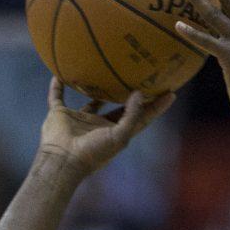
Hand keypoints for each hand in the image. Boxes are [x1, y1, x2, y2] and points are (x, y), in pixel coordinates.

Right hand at [39, 79, 174, 175]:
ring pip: (90, 99)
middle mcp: (99, 125)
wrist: (63, 161)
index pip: (140, 117)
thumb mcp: (119, 136)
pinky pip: (58, 96)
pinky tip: (59, 73)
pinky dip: (57, 86)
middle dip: (130, 93)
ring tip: (106, 69)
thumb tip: (139, 93)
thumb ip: (132, 116)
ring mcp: (79, 119)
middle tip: (143, 74)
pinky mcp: (60, 115)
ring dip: (96, 88)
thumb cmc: (93, 153)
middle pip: (117, 106)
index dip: (156, 106)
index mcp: (115, 132)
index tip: (171, 92)